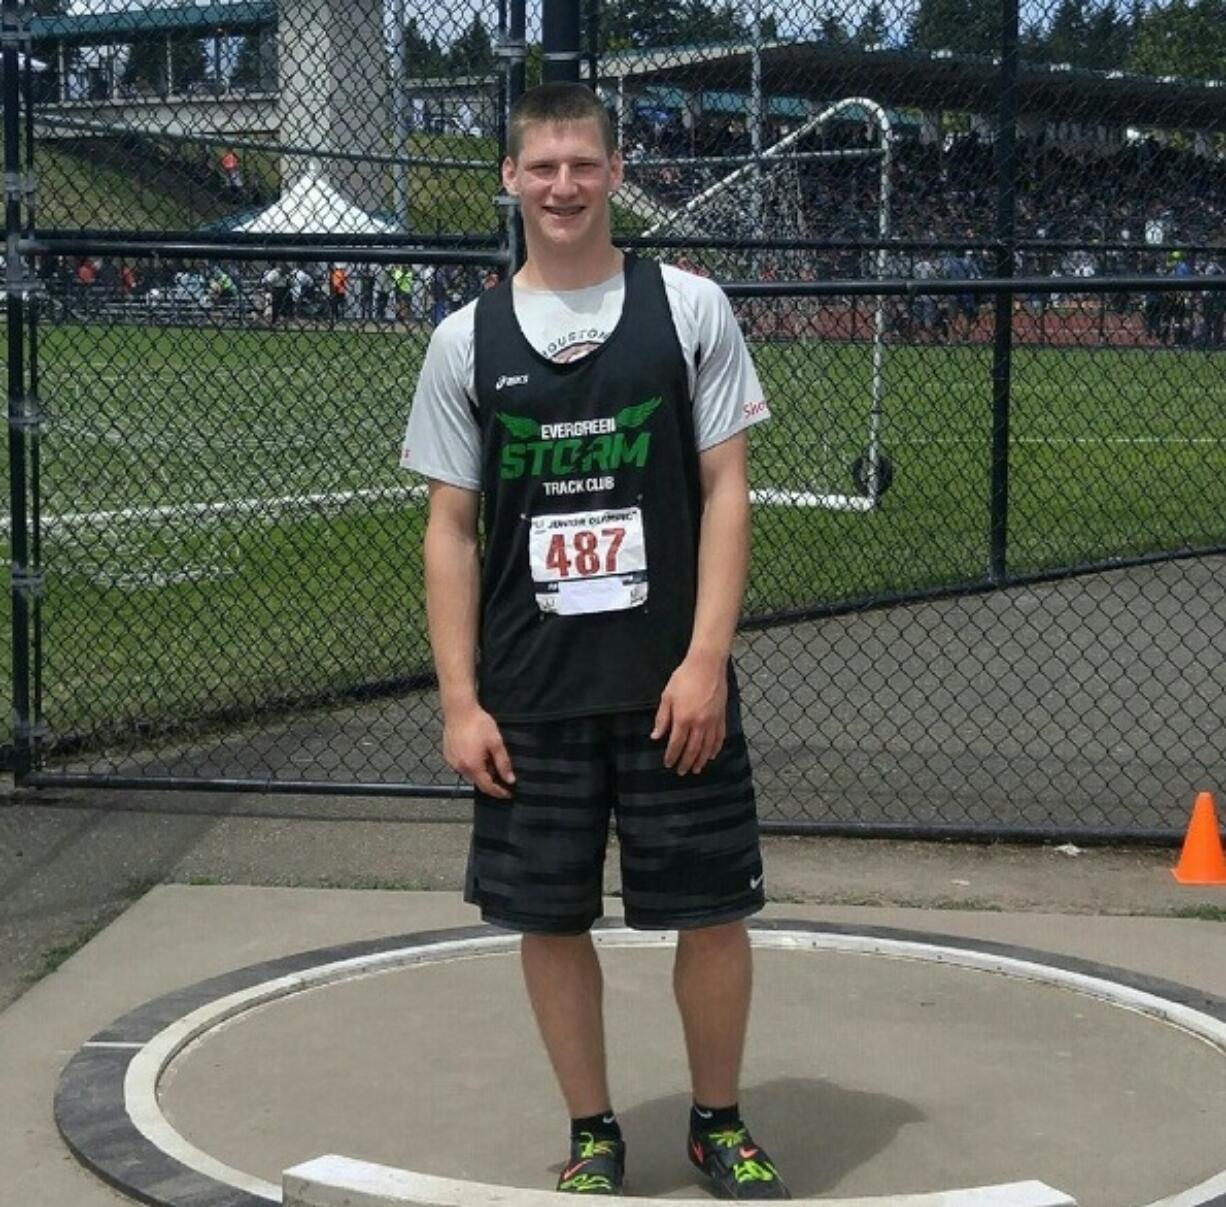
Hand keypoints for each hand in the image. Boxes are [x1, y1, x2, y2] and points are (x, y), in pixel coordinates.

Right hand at [443, 704, 515, 798]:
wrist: (459, 710)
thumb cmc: (478, 723)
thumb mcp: (496, 743)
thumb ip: (503, 763)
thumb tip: (510, 780)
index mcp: (473, 766)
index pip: (487, 787)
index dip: (499, 792)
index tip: (508, 794)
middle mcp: (460, 767)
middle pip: (478, 781)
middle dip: (491, 779)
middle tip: (500, 770)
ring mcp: (452, 762)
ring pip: (470, 773)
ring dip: (480, 770)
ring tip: (488, 756)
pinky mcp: (447, 755)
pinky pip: (462, 765)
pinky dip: (471, 764)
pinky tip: (476, 751)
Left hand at [651, 656, 727, 775]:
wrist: (707, 665)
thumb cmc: (683, 678)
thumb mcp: (667, 696)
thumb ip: (662, 719)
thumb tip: (655, 737)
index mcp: (683, 719)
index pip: (676, 744)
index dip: (672, 756)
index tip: (668, 764)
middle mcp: (699, 724)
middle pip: (693, 749)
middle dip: (686, 762)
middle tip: (682, 772)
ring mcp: (712, 721)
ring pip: (707, 747)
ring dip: (701, 760)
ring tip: (697, 769)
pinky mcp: (722, 717)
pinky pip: (719, 738)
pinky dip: (716, 749)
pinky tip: (712, 755)